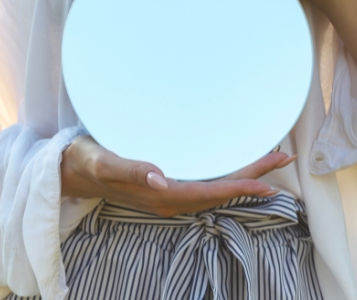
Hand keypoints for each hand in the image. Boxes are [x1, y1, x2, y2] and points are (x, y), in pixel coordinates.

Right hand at [61, 135, 295, 216]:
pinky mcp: (165, 185)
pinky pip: (203, 182)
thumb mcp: (103, 162)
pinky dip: (224, 174)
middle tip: (282, 157)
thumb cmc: (87, 162)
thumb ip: (130, 170)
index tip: (268, 183)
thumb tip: (162, 179)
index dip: (239, 188)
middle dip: (252, 178)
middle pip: (219, 191)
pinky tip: (231, 163)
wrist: (74, 170)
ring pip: (214, 187)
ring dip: (242, 175)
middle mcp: (169, 198)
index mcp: (159, 195)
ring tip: (267, 160)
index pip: (208, 193)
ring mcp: (169, 193)